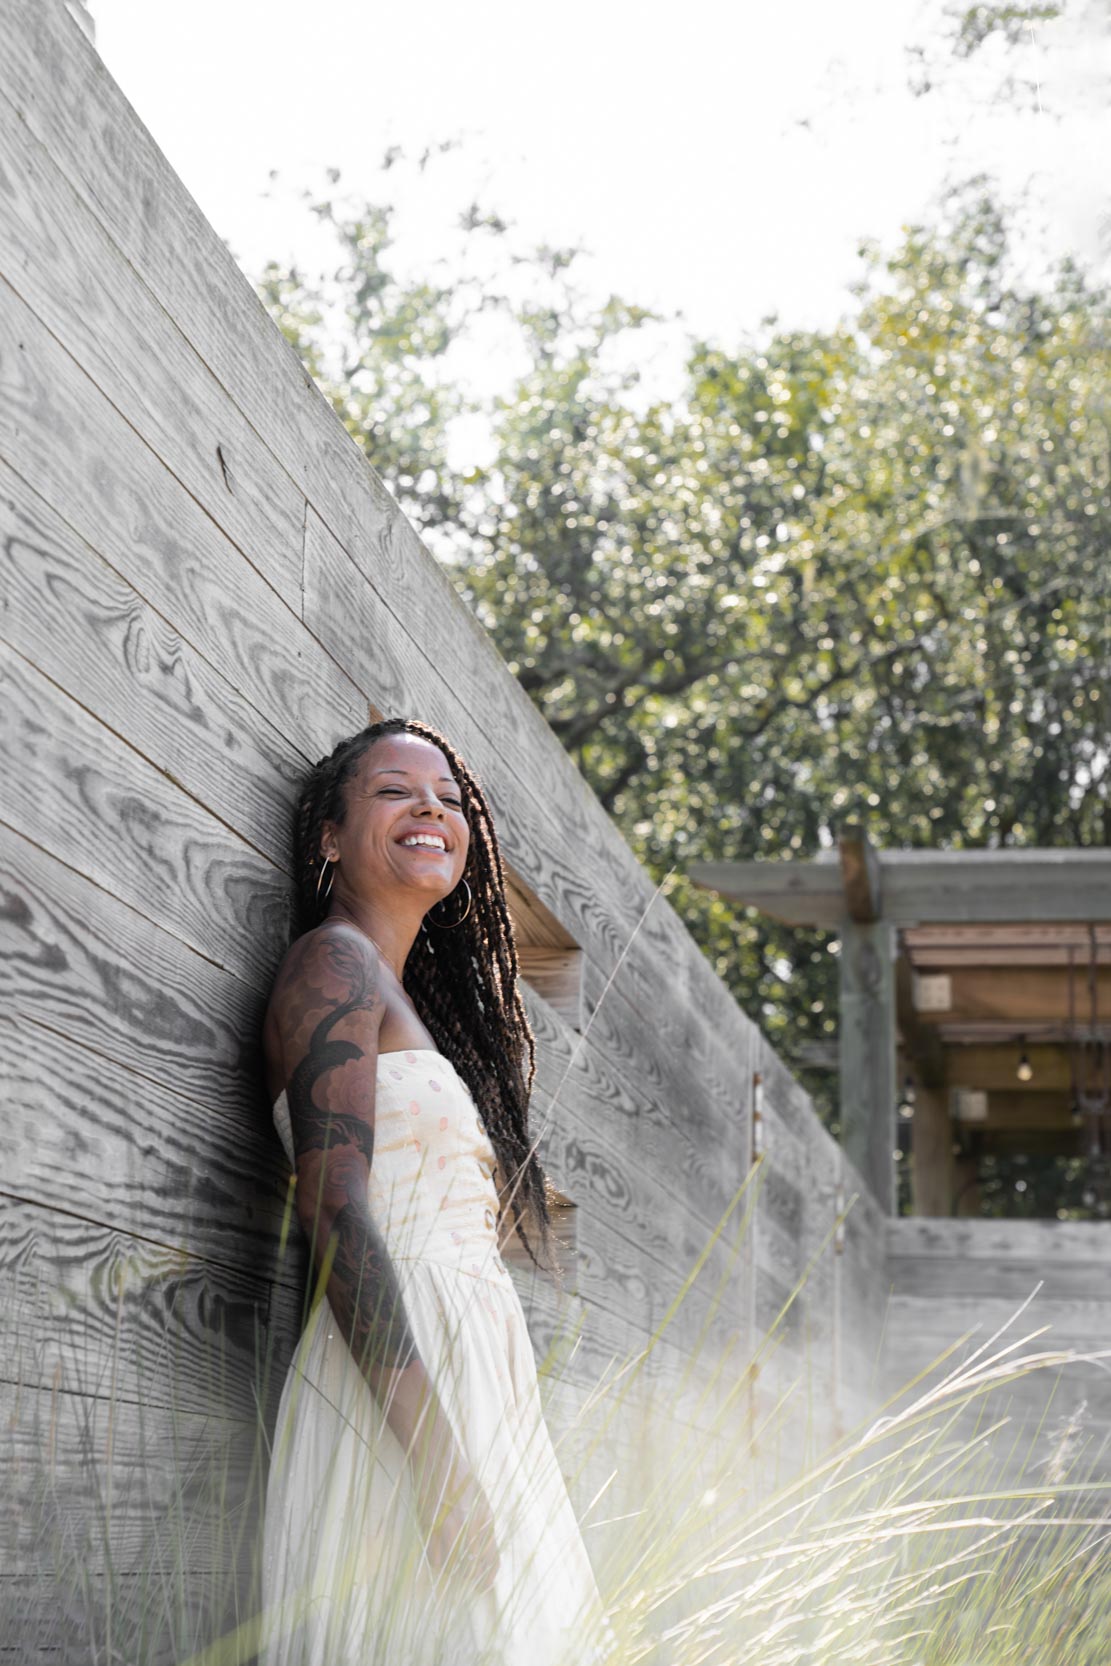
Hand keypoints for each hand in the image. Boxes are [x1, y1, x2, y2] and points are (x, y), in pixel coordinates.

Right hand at [412, 1436, 499, 1596]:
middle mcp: (470, 1526)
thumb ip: (483, 1526)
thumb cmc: (460, 1478)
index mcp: (486, 1519)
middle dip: (468, 1577)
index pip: (491, 1560)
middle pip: (472, 1568)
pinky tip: (436, 1556)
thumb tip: (482, 1551)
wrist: (438, 1458)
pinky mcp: (430, 1526)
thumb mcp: (480, 1501)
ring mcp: (449, 1527)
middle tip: (462, 1578)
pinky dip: (436, 1562)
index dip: (487, 1578)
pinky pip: (435, 1559)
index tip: (482, 1586)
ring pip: (452, 1566)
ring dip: (451, 1571)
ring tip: (449, 1566)